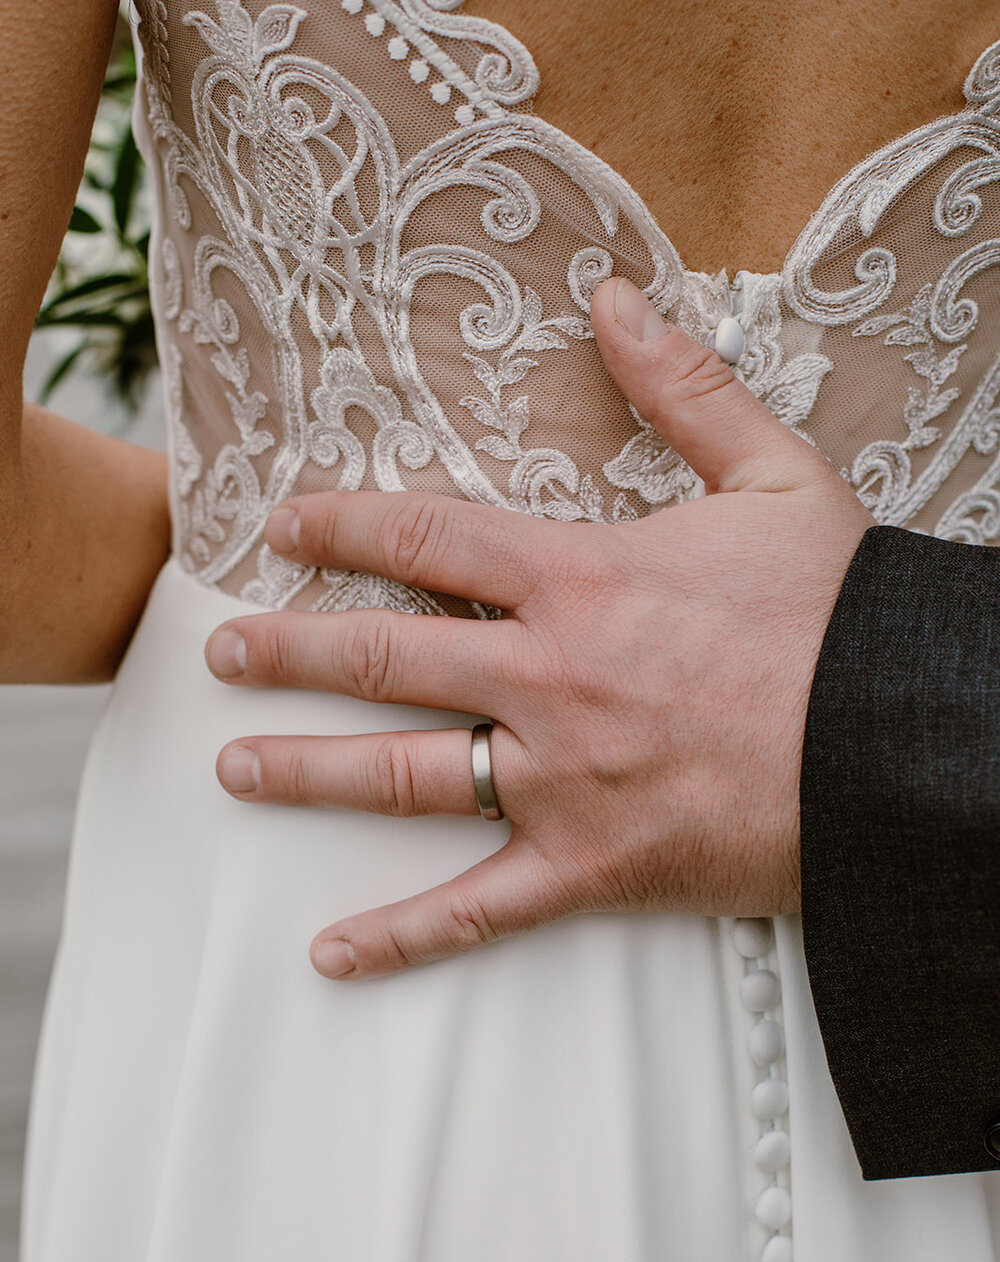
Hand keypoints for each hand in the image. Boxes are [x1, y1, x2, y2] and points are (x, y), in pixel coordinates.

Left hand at [205, 278, 872, 978]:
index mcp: (582, 580)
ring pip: (401, 776)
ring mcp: (559, 781)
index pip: (426, 543)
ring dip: (305, 772)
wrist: (903, 748)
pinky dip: (400, 938)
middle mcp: (547, 679)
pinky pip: (476, 911)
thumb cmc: (844, 617)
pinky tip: (330, 954)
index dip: (342, 527)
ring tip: (234, 768)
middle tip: (222, 651)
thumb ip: (684, 388)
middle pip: (382, 659)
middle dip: (290, 651)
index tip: (282, 526)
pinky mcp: (590, 869)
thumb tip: (615, 300)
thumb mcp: (777, 477)